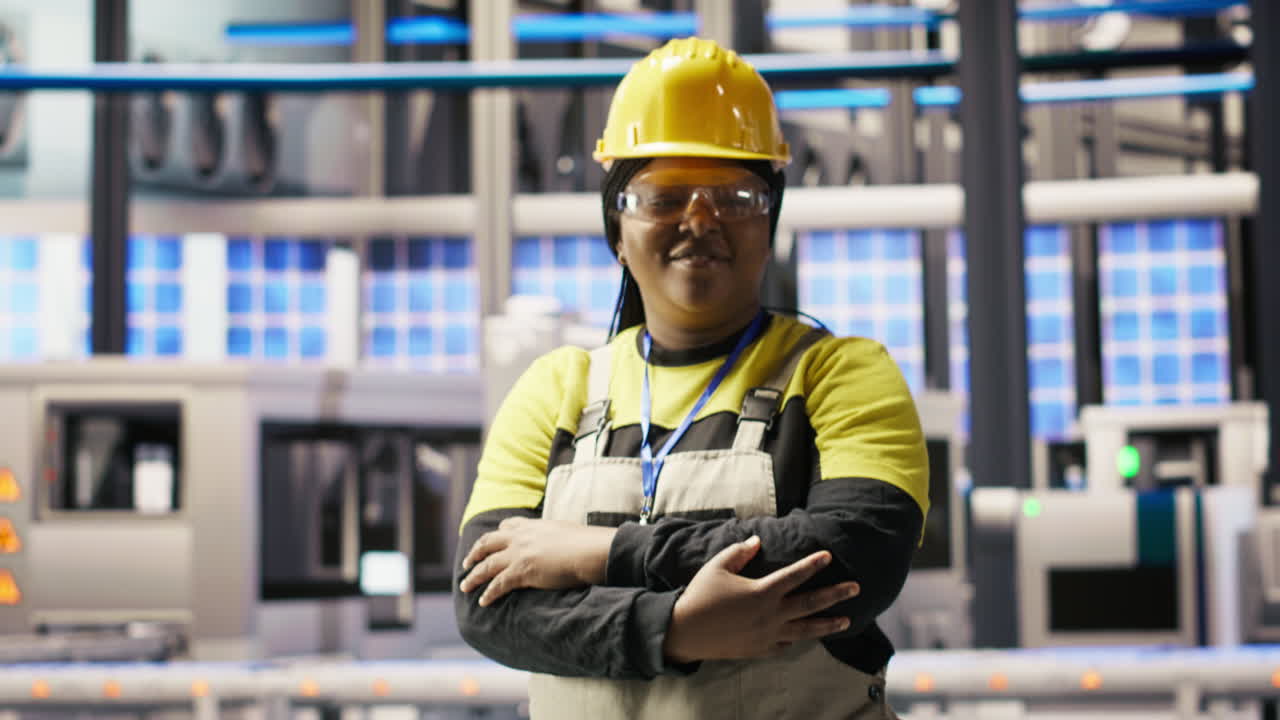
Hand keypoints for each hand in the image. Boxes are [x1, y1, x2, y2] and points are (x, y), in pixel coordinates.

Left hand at [459, 517, 616, 606]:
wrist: (589, 551)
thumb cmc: (586, 543)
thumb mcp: (566, 532)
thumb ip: (556, 536)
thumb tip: (563, 543)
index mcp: (533, 526)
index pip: (507, 526)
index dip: (496, 534)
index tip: (490, 540)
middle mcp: (521, 537)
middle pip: (488, 543)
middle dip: (475, 553)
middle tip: (467, 562)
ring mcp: (519, 554)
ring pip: (487, 565)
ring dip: (474, 576)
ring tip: (465, 586)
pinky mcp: (521, 571)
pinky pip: (498, 584)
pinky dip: (489, 593)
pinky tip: (483, 601)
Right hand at [662, 536, 859, 663]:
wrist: (685, 632)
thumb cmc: (700, 595)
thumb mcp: (717, 566)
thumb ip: (739, 552)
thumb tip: (757, 541)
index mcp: (762, 592)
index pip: (795, 575)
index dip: (813, 564)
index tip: (828, 556)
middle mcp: (771, 615)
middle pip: (811, 604)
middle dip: (836, 595)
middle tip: (856, 588)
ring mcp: (768, 635)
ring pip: (806, 630)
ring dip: (828, 624)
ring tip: (846, 621)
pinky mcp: (760, 649)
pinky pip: (786, 644)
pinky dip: (797, 639)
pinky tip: (805, 636)